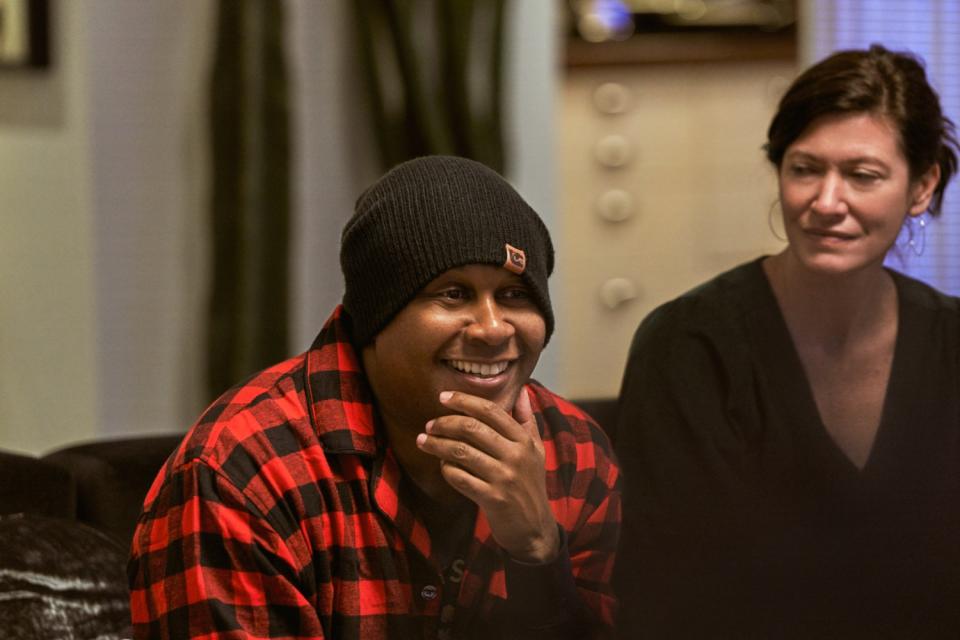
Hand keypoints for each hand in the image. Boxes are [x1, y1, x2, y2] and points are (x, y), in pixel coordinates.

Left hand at [416, 388, 559, 563]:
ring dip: (437, 445)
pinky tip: (441, 466)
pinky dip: (446, 470)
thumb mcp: (536, 449)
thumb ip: (526, 419)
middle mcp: (516, 455)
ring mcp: (504, 477)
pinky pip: (460, 478)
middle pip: (472, 429)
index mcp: (524, 440)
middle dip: (445, 423)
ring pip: (461, 452)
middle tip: (429, 425)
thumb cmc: (530, 484)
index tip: (443, 397)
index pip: (491, 411)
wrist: (534, 528)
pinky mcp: (493, 498)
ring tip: (423, 441)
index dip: (464, 401)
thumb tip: (522, 390)